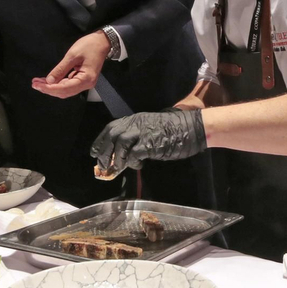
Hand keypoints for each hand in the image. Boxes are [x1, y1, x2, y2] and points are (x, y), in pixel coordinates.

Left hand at [32, 31, 110, 98]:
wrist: (102, 42)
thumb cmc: (90, 46)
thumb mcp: (72, 55)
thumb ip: (60, 69)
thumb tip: (49, 81)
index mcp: (86, 79)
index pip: (64, 88)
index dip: (49, 88)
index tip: (37, 85)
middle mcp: (86, 84)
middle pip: (64, 92)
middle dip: (48, 89)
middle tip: (34, 84)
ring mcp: (84, 83)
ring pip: (65, 90)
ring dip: (51, 87)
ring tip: (38, 82)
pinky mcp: (82, 79)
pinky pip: (68, 85)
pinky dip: (57, 84)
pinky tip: (48, 80)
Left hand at [90, 108, 206, 172]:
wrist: (192, 127)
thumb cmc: (174, 129)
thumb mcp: (151, 127)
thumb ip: (137, 135)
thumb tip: (124, 151)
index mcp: (134, 119)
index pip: (110, 128)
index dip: (100, 141)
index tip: (94, 152)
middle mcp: (135, 124)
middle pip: (112, 136)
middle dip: (104, 152)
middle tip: (103, 165)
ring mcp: (142, 133)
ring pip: (120, 144)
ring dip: (117, 158)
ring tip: (118, 168)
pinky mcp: (150, 144)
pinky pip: (134, 154)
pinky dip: (132, 162)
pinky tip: (138, 165)